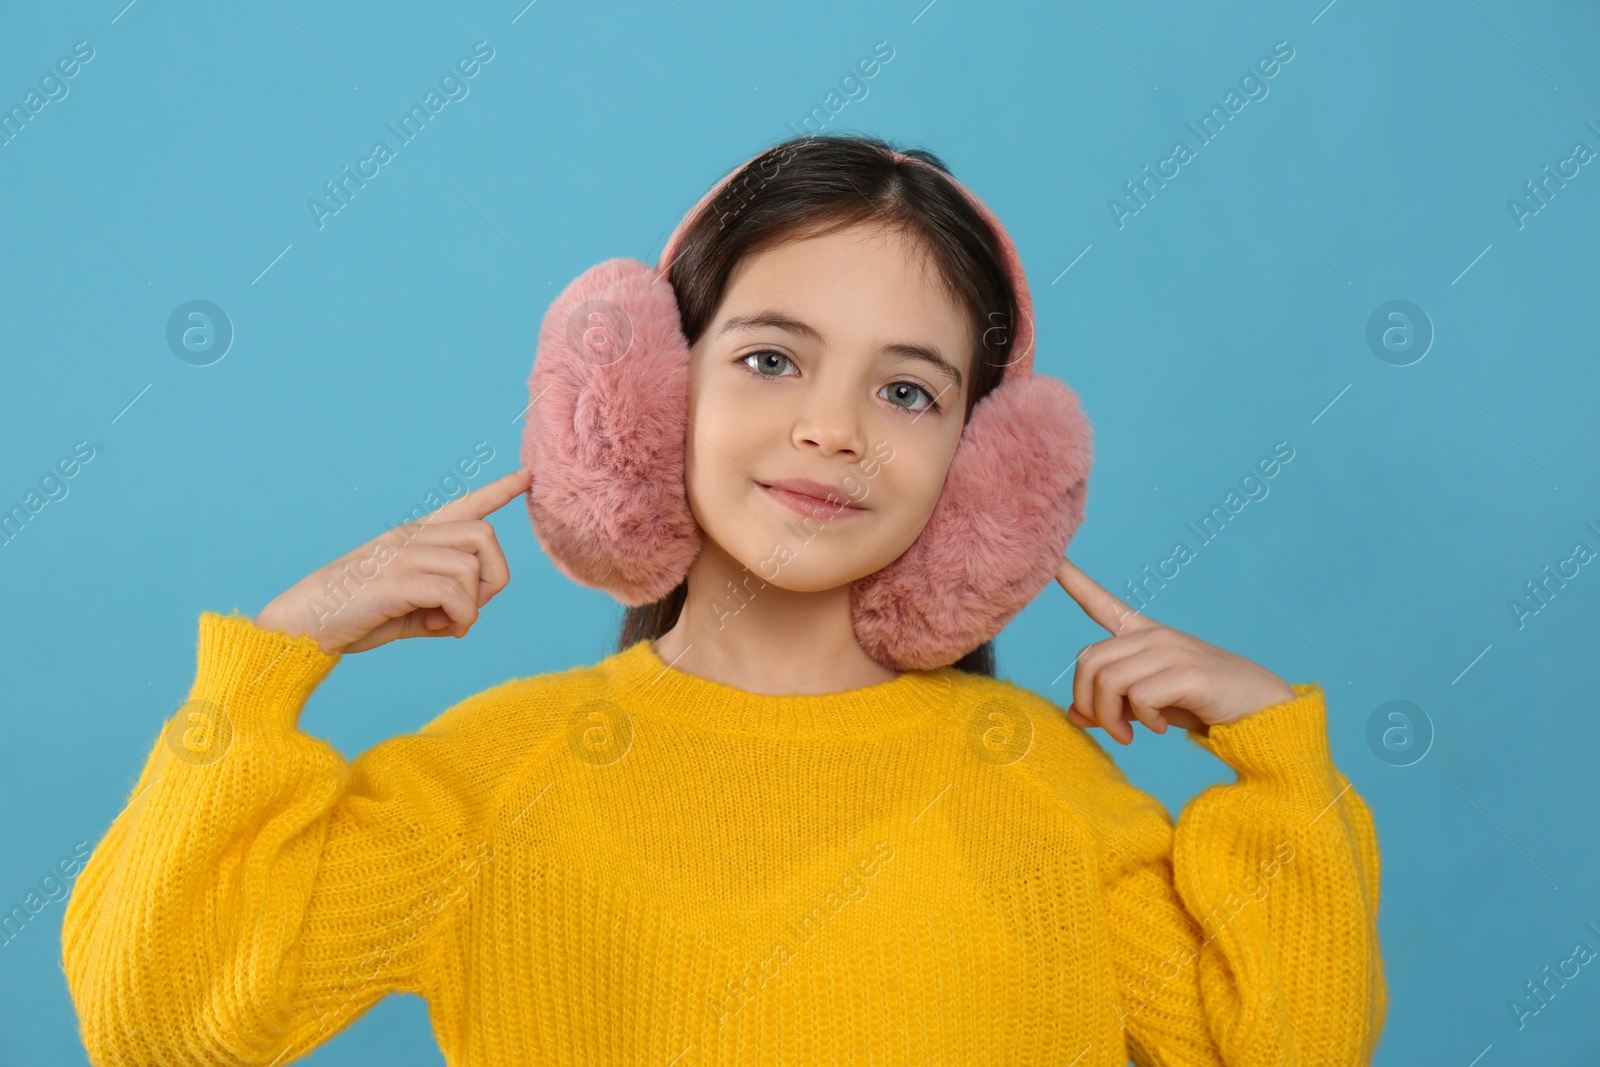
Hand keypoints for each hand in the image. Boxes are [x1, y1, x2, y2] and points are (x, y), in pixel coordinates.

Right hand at [254, 466, 532, 654]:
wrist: (304, 623)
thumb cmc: (355, 615)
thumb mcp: (408, 609)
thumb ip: (441, 606)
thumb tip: (466, 619)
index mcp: (415, 537)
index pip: (465, 505)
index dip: (498, 491)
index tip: (527, 476)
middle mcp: (412, 537)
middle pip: (485, 536)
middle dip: (493, 576)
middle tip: (470, 608)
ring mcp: (403, 554)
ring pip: (472, 566)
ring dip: (472, 604)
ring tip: (446, 623)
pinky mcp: (396, 579)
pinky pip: (454, 593)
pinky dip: (459, 618)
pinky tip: (437, 629)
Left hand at [1053, 557, 1296, 744]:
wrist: (1261, 710)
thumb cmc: (1202, 704)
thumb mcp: (1150, 704)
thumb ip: (1113, 705)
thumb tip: (1073, 716)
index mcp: (1143, 636)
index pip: (1103, 603)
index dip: (1075, 582)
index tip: (1052, 559)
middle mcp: (1153, 636)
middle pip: (1087, 661)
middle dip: (1087, 703)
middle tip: (1113, 730)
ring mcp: (1169, 650)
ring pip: (1106, 681)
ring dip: (1110, 718)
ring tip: (1131, 734)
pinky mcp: (1186, 673)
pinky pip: (1138, 697)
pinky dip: (1143, 720)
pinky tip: (1162, 727)